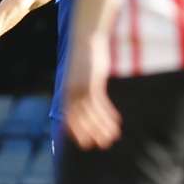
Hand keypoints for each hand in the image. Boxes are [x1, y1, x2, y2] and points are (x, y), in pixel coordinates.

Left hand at [64, 35, 119, 149]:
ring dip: (102, 127)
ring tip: (112, 138)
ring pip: (91, 114)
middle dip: (90, 133)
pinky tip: (116, 122)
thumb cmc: (85, 56)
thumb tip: (86, 96)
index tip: (84, 143)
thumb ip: (82, 86)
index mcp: (67, 92)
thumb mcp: (81, 75)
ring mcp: (82, 88)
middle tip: (100, 146)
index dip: (76, 131)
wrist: (87, 38)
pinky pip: (100, 104)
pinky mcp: (92, 83)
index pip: (69, 117)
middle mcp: (72, 93)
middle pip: (79, 119)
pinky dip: (107, 115)